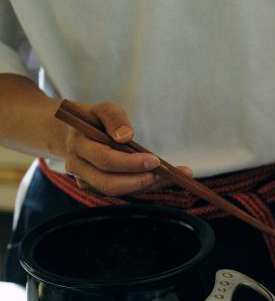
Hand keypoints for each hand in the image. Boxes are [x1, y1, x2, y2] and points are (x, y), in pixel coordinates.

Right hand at [62, 101, 191, 195]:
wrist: (73, 133)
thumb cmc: (93, 119)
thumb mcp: (103, 109)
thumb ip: (114, 118)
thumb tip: (126, 136)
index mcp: (78, 145)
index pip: (105, 159)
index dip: (130, 163)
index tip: (155, 160)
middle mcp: (78, 167)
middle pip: (109, 184)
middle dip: (140, 181)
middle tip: (167, 174)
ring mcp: (87, 181)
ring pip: (118, 191)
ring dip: (147, 186)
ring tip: (175, 176)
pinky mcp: (98, 188)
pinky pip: (123, 191)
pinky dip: (145, 186)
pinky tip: (165, 178)